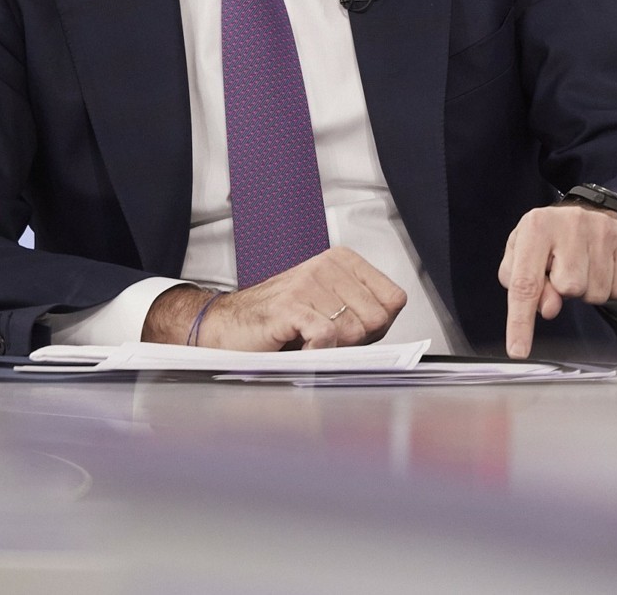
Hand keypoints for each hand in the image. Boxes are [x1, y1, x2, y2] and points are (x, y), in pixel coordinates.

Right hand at [142, 248, 408, 349]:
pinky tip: (298, 349)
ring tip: (305, 341)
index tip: (348, 333)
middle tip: (322, 340)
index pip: (394, 300)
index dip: (376, 328)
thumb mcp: (327, 312)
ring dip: (330, 349)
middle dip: (354, 341)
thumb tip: (391, 340)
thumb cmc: (275, 324)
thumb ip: (361, 319)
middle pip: (376, 319)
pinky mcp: (291, 304)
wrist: (221, 328)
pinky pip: (327, 338)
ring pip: (353, 331)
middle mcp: (328, 266)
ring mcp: (308, 282)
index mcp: (343, 262)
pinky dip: (316, 354)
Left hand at [500, 202, 616, 357]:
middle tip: (562, 272)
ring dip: (587, 291)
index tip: (519, 350)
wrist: (584, 213)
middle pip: (570, 289)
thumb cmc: (547, 242)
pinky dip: (610, 289)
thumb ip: (526, 287)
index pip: (525, 284)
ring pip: (596, 293)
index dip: (521, 321)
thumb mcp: (522, 259)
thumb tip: (549, 308)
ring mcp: (602, 228)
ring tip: (581, 269)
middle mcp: (571, 222)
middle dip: (564, 290)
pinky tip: (600, 269)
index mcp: (536, 227)